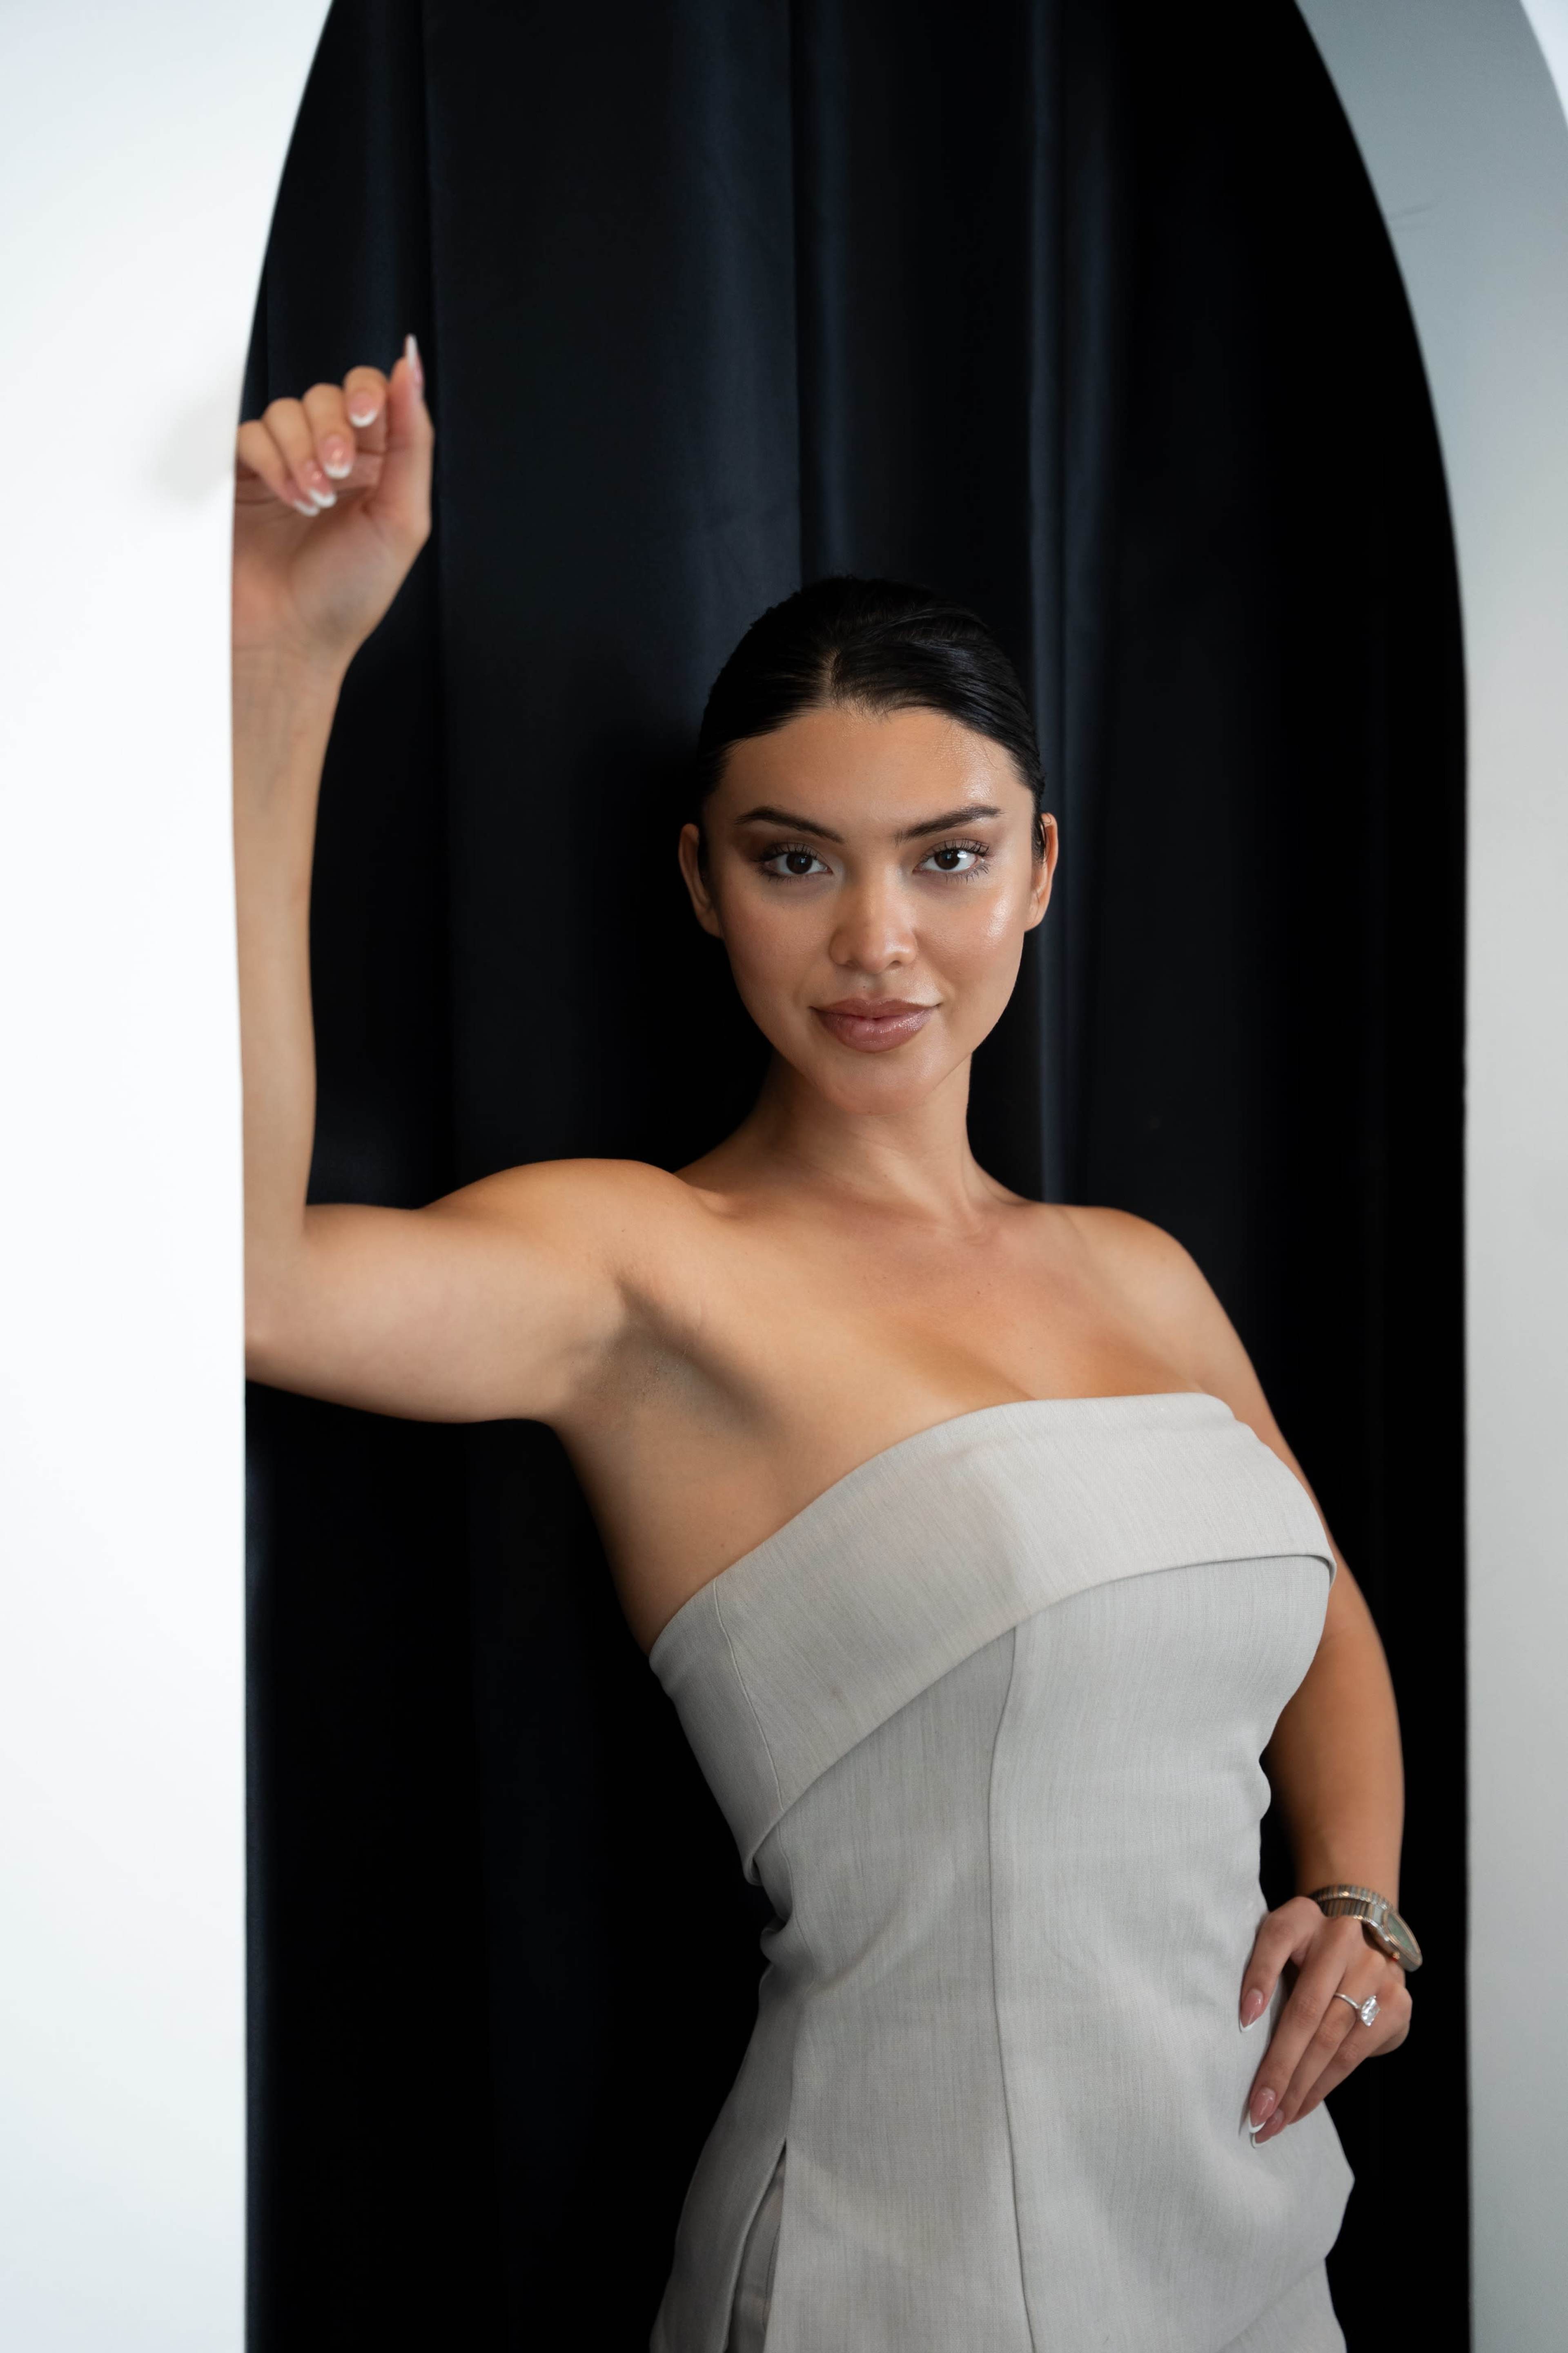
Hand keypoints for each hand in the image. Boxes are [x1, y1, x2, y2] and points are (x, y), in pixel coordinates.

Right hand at [233, 338, 432, 675]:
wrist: (291, 635)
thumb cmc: (350, 593)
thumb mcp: (402, 518)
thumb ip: (411, 439)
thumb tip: (411, 364)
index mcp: (379, 468)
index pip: (373, 395)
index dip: (368, 392)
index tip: (366, 416)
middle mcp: (333, 461)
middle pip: (327, 397)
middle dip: (332, 430)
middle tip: (338, 475)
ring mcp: (286, 466)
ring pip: (286, 411)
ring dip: (301, 452)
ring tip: (314, 503)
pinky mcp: (243, 478)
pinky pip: (250, 435)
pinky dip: (271, 461)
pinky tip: (289, 499)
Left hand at [1239, 1895, 1411, 2143]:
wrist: (1366, 1944)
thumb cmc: (1304, 1958)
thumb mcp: (1280, 1950)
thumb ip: (1262, 1975)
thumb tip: (1235, 2034)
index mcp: (1302, 1917)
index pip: (1276, 1939)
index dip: (1259, 1977)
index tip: (1243, 2021)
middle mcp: (1341, 1937)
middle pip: (1305, 2009)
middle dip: (1279, 2066)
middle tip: (1255, 2110)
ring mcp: (1373, 1969)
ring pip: (1331, 2039)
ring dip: (1300, 2087)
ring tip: (1275, 2119)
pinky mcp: (1396, 2002)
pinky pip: (1354, 2053)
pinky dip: (1324, 2085)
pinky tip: (1302, 2106)